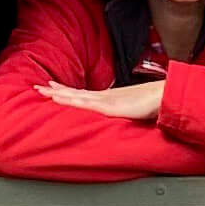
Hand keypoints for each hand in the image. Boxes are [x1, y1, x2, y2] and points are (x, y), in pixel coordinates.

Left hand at [39, 80, 163, 121]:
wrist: (166, 96)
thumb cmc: (154, 104)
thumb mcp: (135, 111)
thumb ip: (125, 113)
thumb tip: (121, 117)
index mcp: (109, 98)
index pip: (83, 94)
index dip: (66, 91)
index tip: (53, 87)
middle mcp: (104, 97)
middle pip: (74, 93)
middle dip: (55, 90)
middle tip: (37, 87)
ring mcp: (106, 100)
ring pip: (76, 96)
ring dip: (58, 94)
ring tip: (42, 91)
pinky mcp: (110, 106)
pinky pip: (85, 104)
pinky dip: (70, 100)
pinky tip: (59, 99)